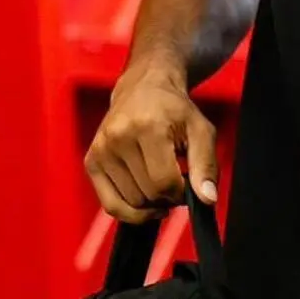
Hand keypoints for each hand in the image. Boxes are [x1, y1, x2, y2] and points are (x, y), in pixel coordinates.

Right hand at [85, 62, 217, 223]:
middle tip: (174, 181)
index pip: (164, 182)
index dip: (181, 192)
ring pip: (129, 203)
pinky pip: (110, 205)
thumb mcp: (200, 130)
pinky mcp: (91, 160)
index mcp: (148, 126)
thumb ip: (206, 164)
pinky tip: (143, 201)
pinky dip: (129, 211)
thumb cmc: (175, 110)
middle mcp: (119, 136)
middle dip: (166, 197)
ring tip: (158, 181)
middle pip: (146, 194)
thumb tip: (208, 200)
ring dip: (149, 202)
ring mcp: (101, 149)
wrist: (143, 86)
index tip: (187, 184)